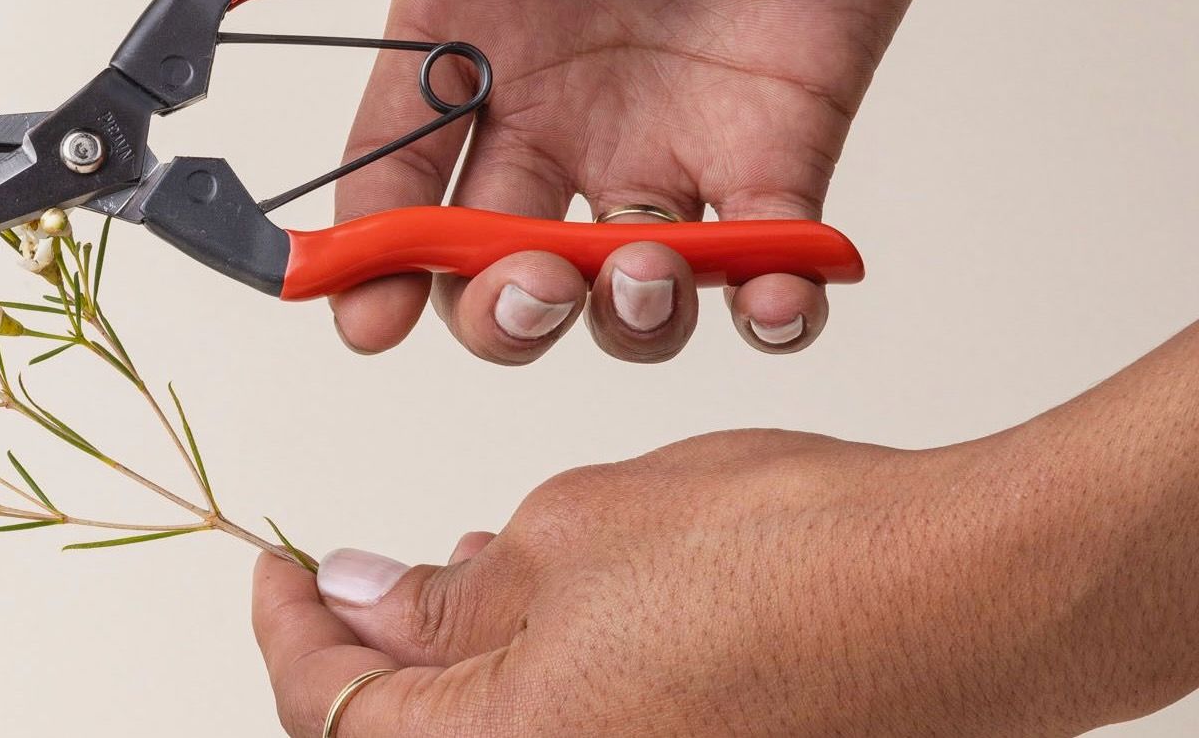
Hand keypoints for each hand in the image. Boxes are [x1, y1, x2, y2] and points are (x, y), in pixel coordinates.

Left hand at [251, 380, 1198, 737]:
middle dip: (371, 656)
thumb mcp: (570, 532)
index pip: (331, 710)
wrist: (973, 593)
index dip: (288, 628)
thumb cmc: (795, 558)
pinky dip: (536, 686)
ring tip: (459, 573)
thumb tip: (367, 599)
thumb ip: (446, 595)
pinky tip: (550, 613)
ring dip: (457, 668)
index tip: (270, 566)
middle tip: (359, 576)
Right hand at [326, 0, 970, 361]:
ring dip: (616, 320)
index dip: (366, 247)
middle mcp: (553, 95)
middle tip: (529, 283)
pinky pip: (765, 265)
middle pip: (487, 258)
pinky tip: (776, 294)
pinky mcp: (779, 145)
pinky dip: (771, 312)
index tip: (362, 313)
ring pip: (613, 290)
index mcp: (469, 10)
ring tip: (648, 269)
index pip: (391, 156)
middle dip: (492, 311)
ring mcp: (665, 130)